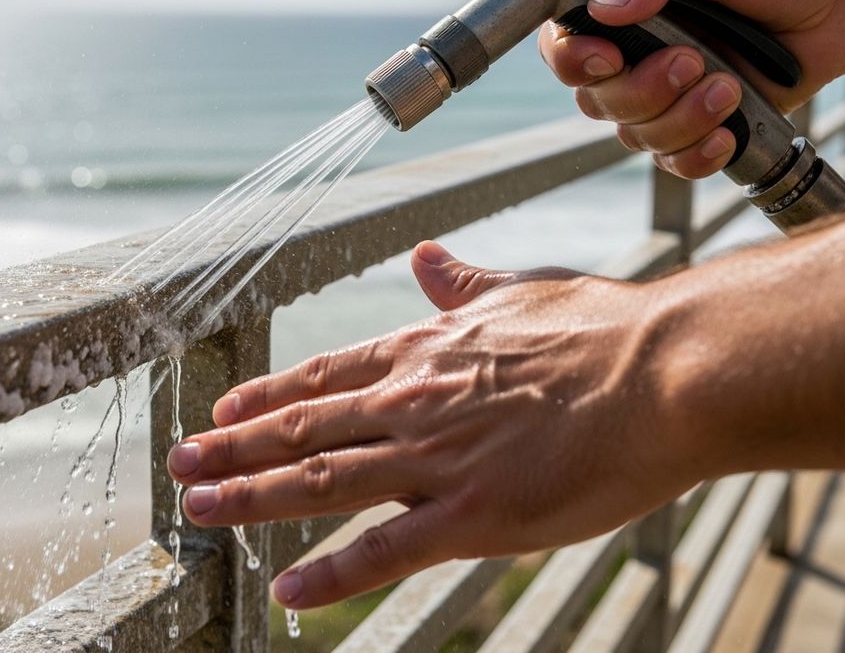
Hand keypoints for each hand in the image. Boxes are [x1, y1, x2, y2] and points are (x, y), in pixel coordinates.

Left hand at [168, 241, 694, 607]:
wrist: (664, 372)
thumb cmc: (603, 329)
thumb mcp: (521, 291)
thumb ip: (463, 283)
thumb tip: (425, 257)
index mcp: (427, 351)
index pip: (326, 373)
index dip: (269, 394)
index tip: (225, 408)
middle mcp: (414, 402)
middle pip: (302, 428)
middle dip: (233, 448)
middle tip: (180, 463)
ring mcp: (437, 460)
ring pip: (320, 482)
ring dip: (250, 497)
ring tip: (198, 507)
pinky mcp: (474, 515)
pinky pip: (385, 551)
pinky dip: (331, 574)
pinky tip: (286, 588)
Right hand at [539, 0, 844, 178]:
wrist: (843, 3)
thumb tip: (606, 7)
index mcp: (623, 8)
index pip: (562, 45)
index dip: (573, 60)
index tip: (612, 58)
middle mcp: (632, 56)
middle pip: (596, 100)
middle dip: (645, 90)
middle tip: (695, 61)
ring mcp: (662, 98)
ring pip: (635, 134)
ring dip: (682, 118)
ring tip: (730, 86)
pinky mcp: (695, 130)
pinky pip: (673, 163)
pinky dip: (697, 154)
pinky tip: (726, 131)